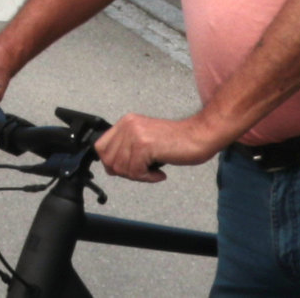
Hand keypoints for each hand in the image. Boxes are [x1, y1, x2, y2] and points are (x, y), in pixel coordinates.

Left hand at [92, 113, 228, 182]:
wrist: (198, 136)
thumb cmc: (176, 141)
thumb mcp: (144, 139)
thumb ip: (126, 148)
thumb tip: (110, 167)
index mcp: (126, 122)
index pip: (101, 147)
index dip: (111, 163)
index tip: (128, 168)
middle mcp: (128, 125)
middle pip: (109, 161)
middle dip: (125, 172)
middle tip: (144, 171)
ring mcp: (135, 134)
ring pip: (122, 169)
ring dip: (139, 176)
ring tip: (153, 170)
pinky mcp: (144, 145)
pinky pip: (136, 172)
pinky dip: (148, 178)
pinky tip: (159, 173)